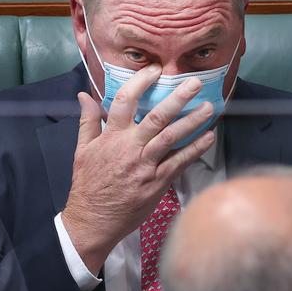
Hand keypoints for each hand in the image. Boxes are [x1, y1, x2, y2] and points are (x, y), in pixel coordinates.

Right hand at [61, 63, 215, 274]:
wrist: (93, 220)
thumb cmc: (87, 184)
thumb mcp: (82, 150)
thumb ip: (87, 121)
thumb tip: (85, 95)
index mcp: (111, 136)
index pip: (126, 101)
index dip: (141, 82)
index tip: (155, 70)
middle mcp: (130, 148)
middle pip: (156, 117)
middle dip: (177, 98)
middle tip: (194, 83)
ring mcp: (146, 166)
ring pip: (172, 137)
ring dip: (192, 121)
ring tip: (210, 108)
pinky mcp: (157, 182)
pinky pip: (180, 162)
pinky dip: (195, 148)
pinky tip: (208, 137)